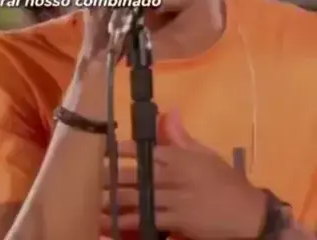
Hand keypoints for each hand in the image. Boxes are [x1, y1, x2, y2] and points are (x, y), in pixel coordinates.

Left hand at [101, 110, 266, 239]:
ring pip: (136, 199)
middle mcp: (171, 177)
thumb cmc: (224, 180)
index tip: (103, 151)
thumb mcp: (205, 154)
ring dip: (114, 201)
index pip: (143, 150)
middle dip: (111, 178)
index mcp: (177, 157)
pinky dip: (129, 222)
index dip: (121, 150)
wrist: (248, 214)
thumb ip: (182, 136)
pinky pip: (147, 220)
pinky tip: (112, 224)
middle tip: (89, 179)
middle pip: (134, 176)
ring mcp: (172, 201)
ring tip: (93, 202)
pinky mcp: (176, 222)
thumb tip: (171, 111)